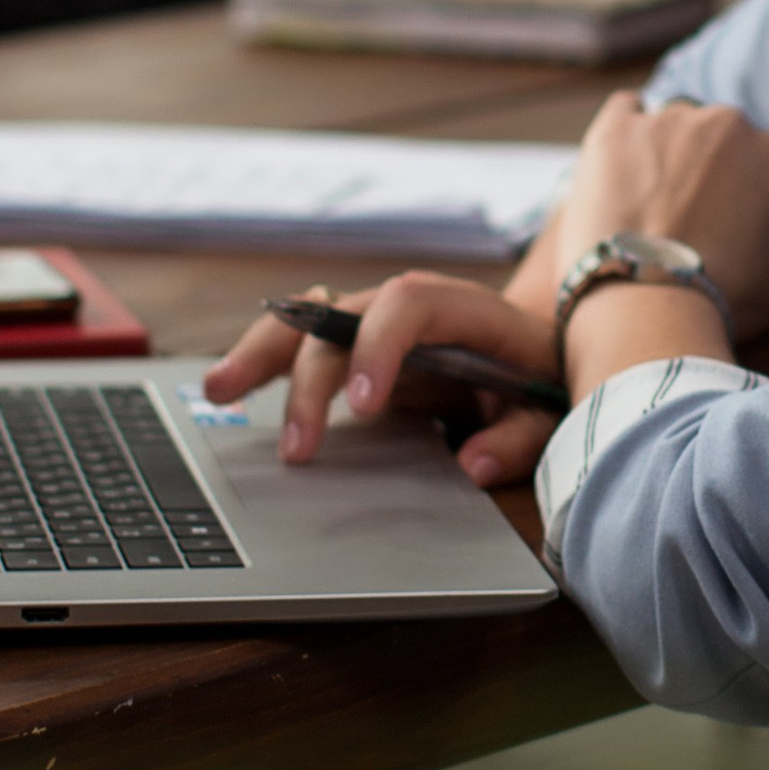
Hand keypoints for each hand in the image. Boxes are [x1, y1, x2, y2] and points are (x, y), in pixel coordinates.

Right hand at [204, 273, 564, 490]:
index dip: (377, 348)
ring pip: (306, 321)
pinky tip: (228, 393)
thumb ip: (519, 437)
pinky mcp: (354, 350)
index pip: (408, 305)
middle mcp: (406, 307)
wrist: (540, 354)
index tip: (362, 409)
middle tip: (297, 447)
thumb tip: (473, 465)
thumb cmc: (544, 379)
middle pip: (340, 314)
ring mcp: (374, 326)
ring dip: (261, 355)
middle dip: (308, 376)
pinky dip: (265, 365)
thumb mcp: (551, 410)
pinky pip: (303, 347)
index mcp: (459, 309)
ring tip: (217, 391)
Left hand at [553, 92, 768, 339]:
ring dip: (664, 153)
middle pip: (718, 140)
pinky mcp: (618, 127)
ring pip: (672, 125)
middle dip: (705, 171)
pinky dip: (624, 132)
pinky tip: (618, 164)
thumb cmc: (718, 302)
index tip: (726, 228)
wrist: (647, 305)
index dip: (745, 200)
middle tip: (684, 217)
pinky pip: (625, 110)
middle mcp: (729, 124)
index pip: (763, 169)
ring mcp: (670, 119)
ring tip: (643, 202)